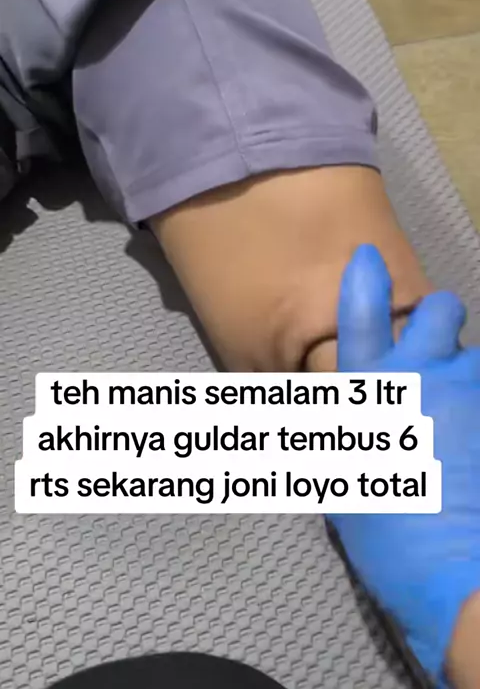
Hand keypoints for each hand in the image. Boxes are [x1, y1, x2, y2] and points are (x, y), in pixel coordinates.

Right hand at [329, 245, 479, 686]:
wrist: (456, 575)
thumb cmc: (388, 539)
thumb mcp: (345, 489)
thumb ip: (340, 441)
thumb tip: (336, 418)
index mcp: (370, 395)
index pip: (361, 318)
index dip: (364, 281)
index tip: (367, 259)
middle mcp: (420, 378)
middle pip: (440, 311)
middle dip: (439, 317)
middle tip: (437, 347)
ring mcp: (469, 393)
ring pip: (476, 353)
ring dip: (468, 370)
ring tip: (463, 408)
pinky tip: (474, 438)